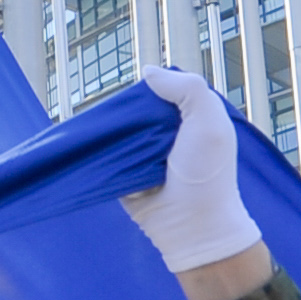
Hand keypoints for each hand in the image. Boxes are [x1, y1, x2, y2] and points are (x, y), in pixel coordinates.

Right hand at [121, 68, 262, 284]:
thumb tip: (147, 72)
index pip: (164, 90)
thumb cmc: (207, 173)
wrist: (192, 226)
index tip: (141, 93)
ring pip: (120, 129)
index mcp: (192, 117)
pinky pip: (108, 154)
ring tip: (101, 126)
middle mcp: (168, 134)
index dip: (151, 88)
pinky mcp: (125, 172)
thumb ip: (186, 88)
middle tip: (117, 111)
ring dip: (112, 128)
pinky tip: (90, 141)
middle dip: (127, 108)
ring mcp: (145, 154)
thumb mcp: (209, 120)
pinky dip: (101, 148)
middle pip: (138, 108)